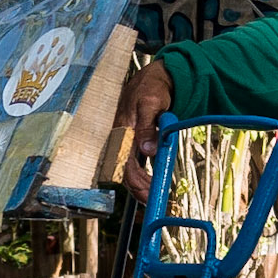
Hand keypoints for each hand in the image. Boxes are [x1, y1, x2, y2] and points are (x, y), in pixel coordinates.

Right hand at [113, 60, 173, 201]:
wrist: (156, 77)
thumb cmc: (153, 87)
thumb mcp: (152, 103)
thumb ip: (148, 127)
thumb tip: (147, 152)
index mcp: (122, 130)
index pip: (125, 163)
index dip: (136, 182)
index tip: (148, 194)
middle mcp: (120, 137)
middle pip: (124, 170)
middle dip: (137, 188)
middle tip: (152, 200)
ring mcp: (126, 139)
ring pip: (128, 168)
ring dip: (139, 184)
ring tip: (152, 194)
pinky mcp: (133, 139)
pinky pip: (133, 161)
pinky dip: (141, 174)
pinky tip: (149, 181)